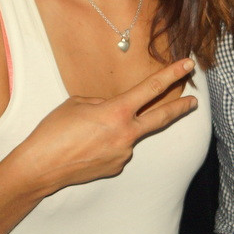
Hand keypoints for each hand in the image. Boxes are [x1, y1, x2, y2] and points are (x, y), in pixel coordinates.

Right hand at [12, 59, 197, 195]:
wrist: (39, 168)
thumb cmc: (54, 132)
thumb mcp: (78, 103)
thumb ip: (103, 102)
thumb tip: (114, 108)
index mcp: (117, 112)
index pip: (152, 88)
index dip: (172, 74)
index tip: (187, 65)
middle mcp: (126, 134)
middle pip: (162, 117)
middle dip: (180, 107)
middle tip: (194, 102)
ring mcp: (123, 153)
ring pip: (130, 135)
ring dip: (118, 130)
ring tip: (88, 134)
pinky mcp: (116, 167)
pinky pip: (118, 149)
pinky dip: (108, 145)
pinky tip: (88, 148)